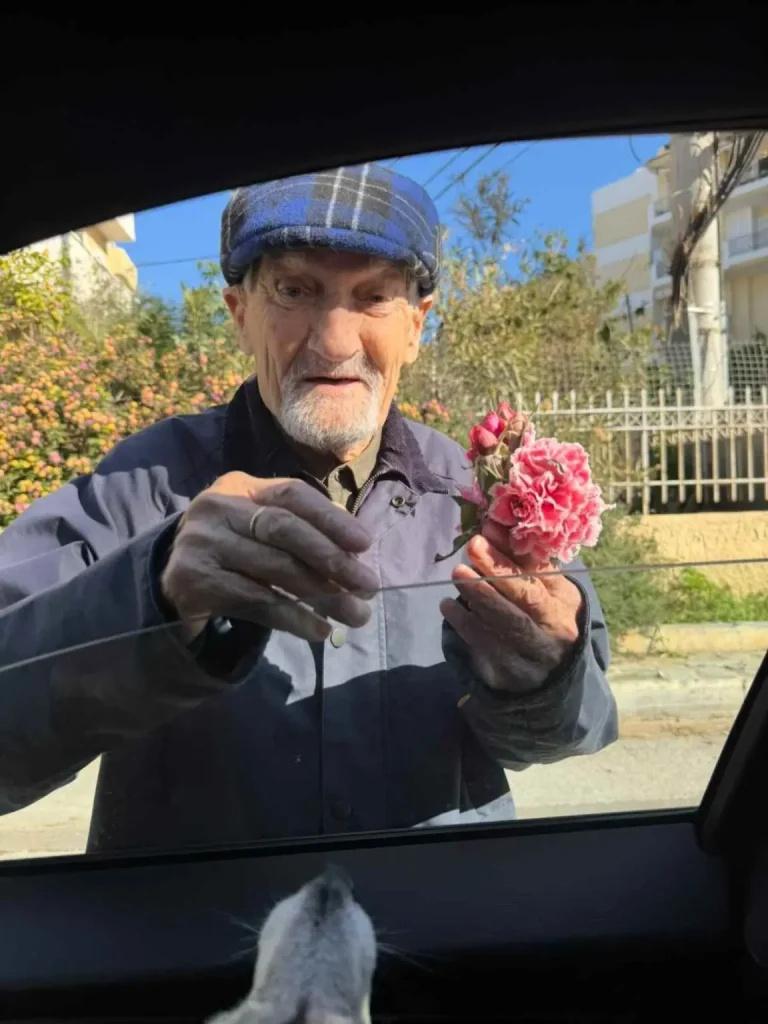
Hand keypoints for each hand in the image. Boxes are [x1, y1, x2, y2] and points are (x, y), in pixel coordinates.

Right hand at [161, 472, 376, 641]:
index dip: (331, 518)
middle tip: (368, 587)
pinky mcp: (193, 581)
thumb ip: (304, 534)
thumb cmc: (235, 551)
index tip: (365, 544)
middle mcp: (217, 507)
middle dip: (332, 559)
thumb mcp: (263, 531)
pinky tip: (319, 630)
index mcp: (240, 486)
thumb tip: (359, 559)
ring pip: (274, 569)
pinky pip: (255, 601)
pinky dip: (293, 618)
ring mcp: (201, 543)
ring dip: (322, 596)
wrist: (175, 580)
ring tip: (355, 615)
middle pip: (284, 530)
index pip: (293, 494)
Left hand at [440, 520, 582, 693]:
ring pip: (497, 632)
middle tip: (462, 564)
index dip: (506, 564)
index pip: (533, 589)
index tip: (482, 539)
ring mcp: (526, 661)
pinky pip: (482, 648)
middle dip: (487, 586)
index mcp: (561, 613)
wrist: (553, 669)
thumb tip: (494, 526)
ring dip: (473, 603)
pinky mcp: (505, 675)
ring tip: (457, 577)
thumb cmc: (549, 615)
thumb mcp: (550, 589)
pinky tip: (449, 606)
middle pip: (516, 614)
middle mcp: (548, 641)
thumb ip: (525, 560)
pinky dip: (464, 624)